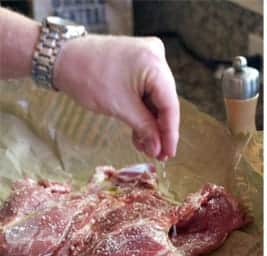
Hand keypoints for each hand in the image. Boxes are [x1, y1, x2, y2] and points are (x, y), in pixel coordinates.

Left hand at [53, 35, 178, 159]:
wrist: (61, 57)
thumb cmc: (87, 76)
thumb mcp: (120, 107)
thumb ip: (145, 128)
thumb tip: (159, 148)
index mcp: (155, 63)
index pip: (170, 104)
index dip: (170, 133)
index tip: (169, 153)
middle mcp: (157, 57)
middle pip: (165, 101)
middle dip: (159, 129)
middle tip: (159, 154)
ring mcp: (147, 58)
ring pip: (156, 98)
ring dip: (150, 123)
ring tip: (145, 146)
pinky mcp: (138, 63)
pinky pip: (147, 90)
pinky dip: (142, 110)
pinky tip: (139, 131)